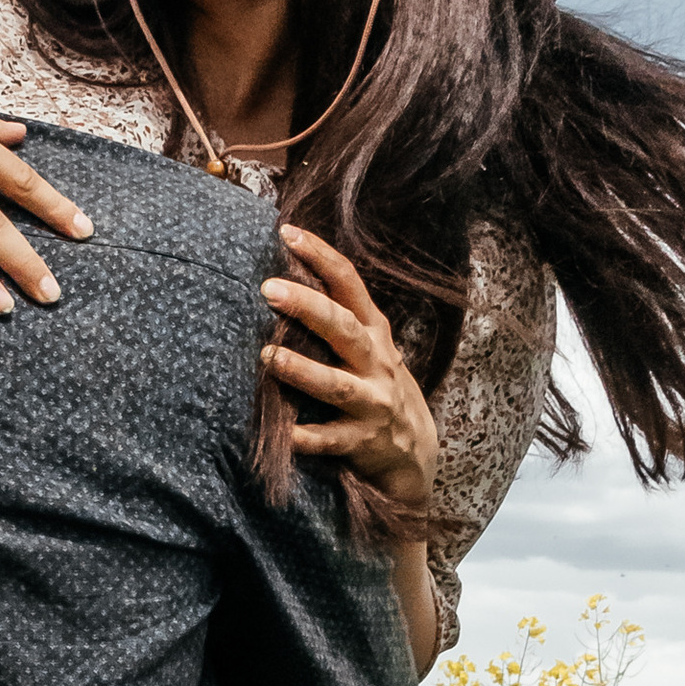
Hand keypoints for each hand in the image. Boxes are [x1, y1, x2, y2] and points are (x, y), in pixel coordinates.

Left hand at [259, 226, 438, 508]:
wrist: (415, 453)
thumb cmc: (377, 387)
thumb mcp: (370, 346)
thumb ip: (337, 314)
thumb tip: (283, 272)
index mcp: (374, 332)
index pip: (349, 284)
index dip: (320, 256)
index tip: (286, 232)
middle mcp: (376, 363)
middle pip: (343, 328)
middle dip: (308, 307)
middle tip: (268, 288)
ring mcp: (372, 403)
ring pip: (336, 384)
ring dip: (303, 370)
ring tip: (270, 356)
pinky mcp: (362, 442)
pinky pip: (331, 440)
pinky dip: (307, 437)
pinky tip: (283, 433)